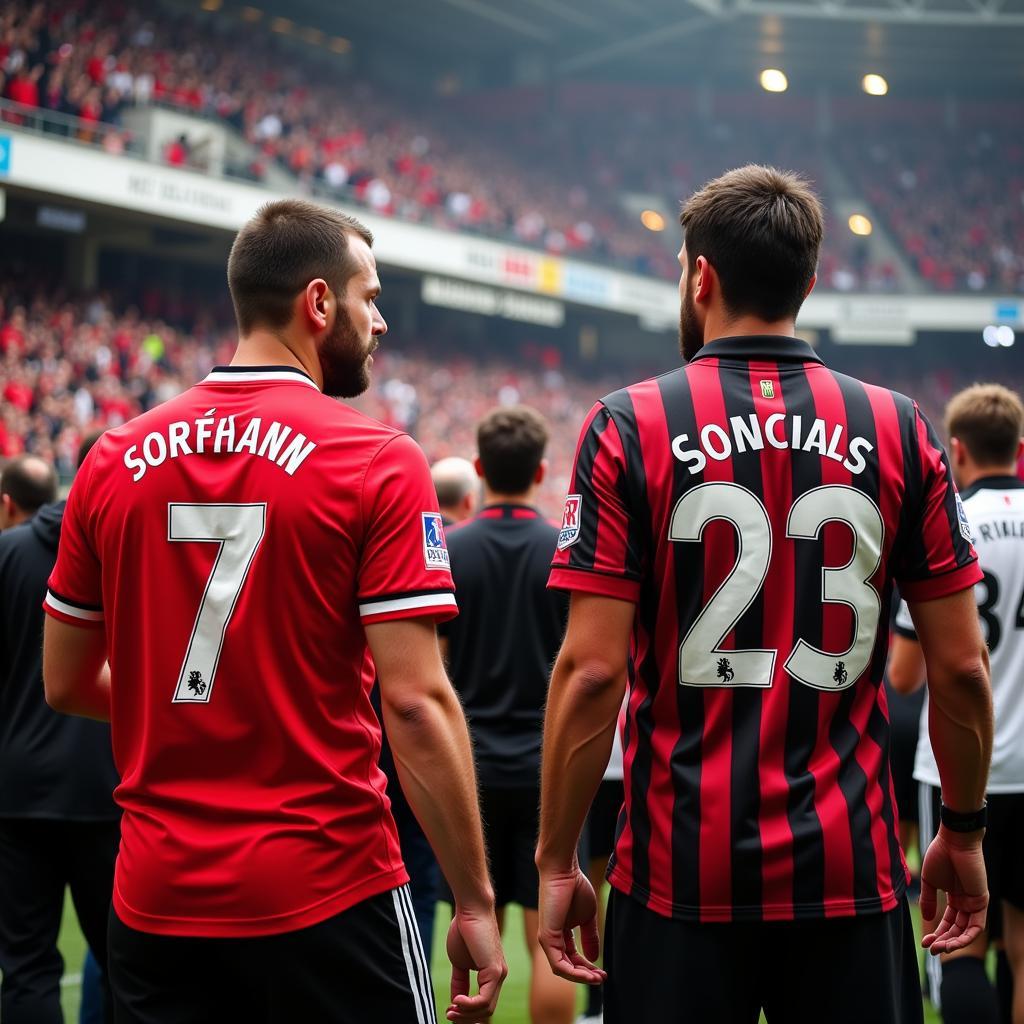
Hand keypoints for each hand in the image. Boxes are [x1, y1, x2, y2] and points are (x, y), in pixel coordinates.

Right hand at [445, 903, 506, 1022]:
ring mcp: (499, 974)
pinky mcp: (495, 971)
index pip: (483, 1004)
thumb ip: (459, 981)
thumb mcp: (459, 962)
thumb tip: (455, 1002)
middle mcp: (499, 976)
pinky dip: (469, 1005)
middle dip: (465, 1018)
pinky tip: (456, 1000)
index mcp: (491, 974)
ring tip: (451, 1009)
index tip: (449, 1011)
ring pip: (486, 1009)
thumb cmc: (464, 930)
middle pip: (486, 1011)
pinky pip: (484, 999)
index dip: (466, 1013)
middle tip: (449, 1015)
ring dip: (465, 1014)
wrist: (470, 909)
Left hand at [537, 863, 605, 983]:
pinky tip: (587, 974)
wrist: (564, 871)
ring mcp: (548, 939)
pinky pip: (558, 963)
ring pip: (562, 969)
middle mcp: (552, 939)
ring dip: (580, 977)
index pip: (573, 958)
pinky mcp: (546, 937)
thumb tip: (594, 958)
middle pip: (568, 966)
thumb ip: (590, 937)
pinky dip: (573, 972)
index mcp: (561, 933)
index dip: (588, 968)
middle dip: (585, 975)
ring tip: (597, 979)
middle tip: (601, 979)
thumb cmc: (575, 887)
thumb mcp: (588, 917)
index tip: (603, 973)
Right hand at [920, 825, 988, 954]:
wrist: (953, 841)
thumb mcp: (929, 881)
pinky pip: (976, 926)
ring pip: (966, 931)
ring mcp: (974, 903)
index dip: (937, 934)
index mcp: (954, 897)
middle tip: (931, 950)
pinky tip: (953, 942)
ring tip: (940, 948)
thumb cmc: (940, 855)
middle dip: (944, 941)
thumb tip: (926, 919)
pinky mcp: (981, 901)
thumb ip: (927, 899)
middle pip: (956, 929)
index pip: (948, 922)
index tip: (924, 943)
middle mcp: (965, 903)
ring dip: (954, 942)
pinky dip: (966, 936)